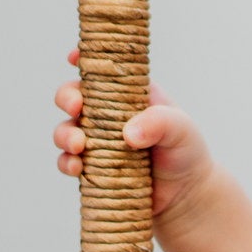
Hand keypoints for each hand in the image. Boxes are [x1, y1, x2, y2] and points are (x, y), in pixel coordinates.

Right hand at [52, 48, 213, 217]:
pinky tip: (76, 168)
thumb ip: (159, 122)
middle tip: (76, 107)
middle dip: (67, 97)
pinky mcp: (93, 167)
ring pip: (66, 130)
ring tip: (78, 146)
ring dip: (64, 135)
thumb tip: (128, 134)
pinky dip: (67, 163)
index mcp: (129, 94)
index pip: (103, 70)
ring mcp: (98, 140)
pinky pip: (69, 161)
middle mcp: (108, 114)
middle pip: (73, 96)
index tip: (74, 58)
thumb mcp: (181, 129)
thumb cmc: (186, 152)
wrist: (186, 193)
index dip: (85, 59)